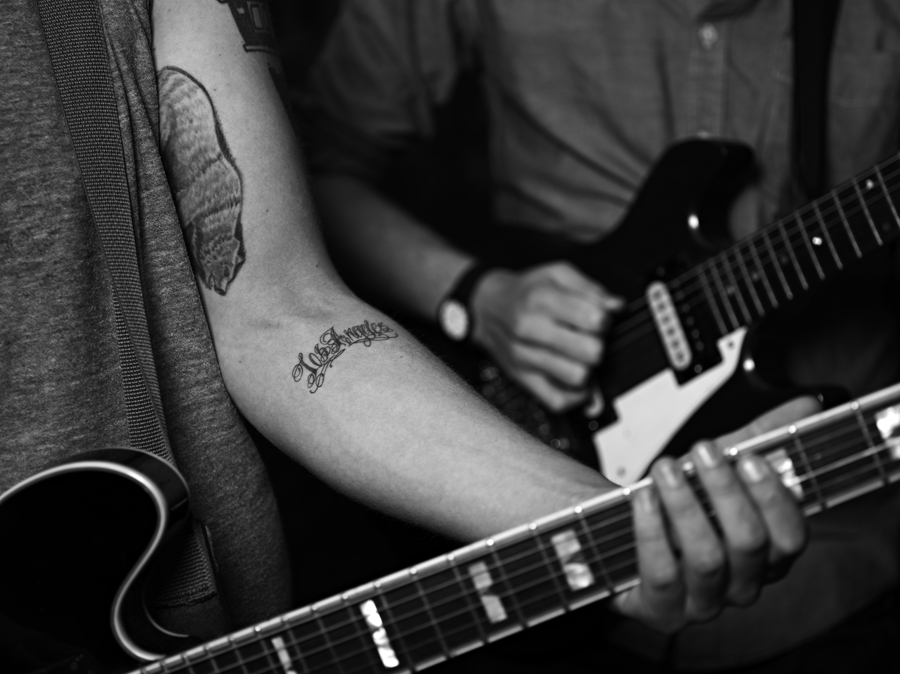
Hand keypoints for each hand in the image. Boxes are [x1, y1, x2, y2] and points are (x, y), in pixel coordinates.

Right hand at [469, 262, 622, 411]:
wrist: (486, 307)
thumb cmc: (524, 291)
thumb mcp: (556, 273)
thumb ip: (589, 288)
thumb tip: (616, 306)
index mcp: (541, 299)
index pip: (594, 319)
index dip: (605, 320)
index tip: (599, 318)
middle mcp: (529, 329)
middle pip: (590, 351)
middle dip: (597, 344)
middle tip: (588, 337)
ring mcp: (524, 357)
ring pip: (577, 377)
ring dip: (586, 367)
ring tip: (578, 355)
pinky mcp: (522, 378)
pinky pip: (558, 401)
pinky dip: (574, 395)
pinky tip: (573, 376)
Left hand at [611, 396, 819, 632]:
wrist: (618, 536)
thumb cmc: (677, 505)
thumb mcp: (718, 470)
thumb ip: (759, 439)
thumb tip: (805, 406)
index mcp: (766, 556)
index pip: (791, 537)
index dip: (774, 497)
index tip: (748, 457)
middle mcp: (741, 585)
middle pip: (749, 543)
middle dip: (725, 491)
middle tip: (702, 450)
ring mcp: (702, 602)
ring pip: (707, 558)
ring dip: (686, 505)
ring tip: (665, 468)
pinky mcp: (661, 608)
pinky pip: (662, 574)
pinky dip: (652, 531)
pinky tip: (643, 498)